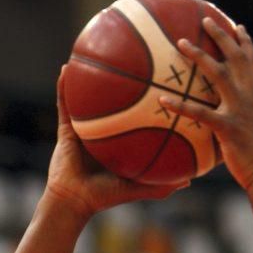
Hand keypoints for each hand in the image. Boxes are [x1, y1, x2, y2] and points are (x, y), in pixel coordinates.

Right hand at [45, 69, 188, 216]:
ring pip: (88, 95)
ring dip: (91, 74)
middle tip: (135, 55)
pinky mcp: (66, 128)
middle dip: (122, 77)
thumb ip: (161, 184)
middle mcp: (103, 129)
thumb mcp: (136, 188)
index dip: (148, 99)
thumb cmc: (104, 198)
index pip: (135, 115)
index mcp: (119, 140)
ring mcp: (84, 126)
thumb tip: (189, 180)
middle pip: (114, 98)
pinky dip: (63, 86)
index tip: (162, 81)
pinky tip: (66, 67)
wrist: (74, 202)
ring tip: (96, 49)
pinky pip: (64, 103)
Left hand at [159, 20, 252, 192]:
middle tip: (206, 20)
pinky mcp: (227, 127)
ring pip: (218, 74)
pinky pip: (199, 113)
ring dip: (199, 56)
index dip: (246, 43)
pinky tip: (163, 100)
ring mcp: (238, 110)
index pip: (252, 62)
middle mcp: (248, 97)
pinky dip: (180, 106)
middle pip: (235, 58)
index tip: (238, 27)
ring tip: (181, 44)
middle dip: (221, 36)